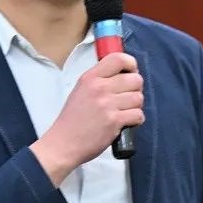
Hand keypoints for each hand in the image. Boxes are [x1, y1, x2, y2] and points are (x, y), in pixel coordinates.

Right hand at [30, 53, 143, 184]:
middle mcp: (99, 88)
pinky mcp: (114, 121)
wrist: (63, 143)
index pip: (118, 59)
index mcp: (90, 78)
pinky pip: (138, 114)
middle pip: (135, 79)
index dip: (131, 64)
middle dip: (136, 89)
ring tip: (125, 112)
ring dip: (136, 106)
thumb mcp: (80, 91)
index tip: (132, 72)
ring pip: (139, 98)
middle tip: (128, 97)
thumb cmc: (72, 119)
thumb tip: (123, 74)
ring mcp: (107, 104)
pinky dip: (136, 120)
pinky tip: (126, 122)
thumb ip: (99, 80)